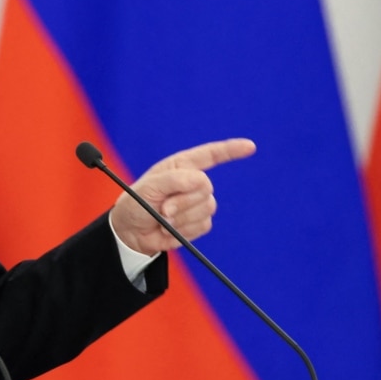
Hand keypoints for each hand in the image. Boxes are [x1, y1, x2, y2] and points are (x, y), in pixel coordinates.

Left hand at [109, 138, 255, 255]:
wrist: (131, 232)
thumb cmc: (136, 204)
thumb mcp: (148, 188)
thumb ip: (174, 180)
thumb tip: (200, 181)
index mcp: (181, 166)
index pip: (210, 155)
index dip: (231, 150)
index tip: (249, 146)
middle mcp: (192, 182)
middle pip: (205, 188)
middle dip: (183, 201)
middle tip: (163, 208)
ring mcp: (197, 202)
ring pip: (206, 208)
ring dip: (182, 217)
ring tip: (163, 218)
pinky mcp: (199, 221)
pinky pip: (203, 225)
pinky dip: (185, 230)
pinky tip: (170, 229)